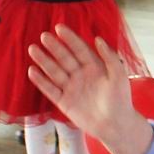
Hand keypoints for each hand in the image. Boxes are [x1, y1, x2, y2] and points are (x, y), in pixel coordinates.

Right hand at [26, 25, 150, 153]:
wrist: (116, 125)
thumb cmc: (121, 100)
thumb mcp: (119, 76)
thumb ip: (110, 57)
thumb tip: (98, 39)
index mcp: (94, 67)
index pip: (79, 49)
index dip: (70, 39)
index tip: (59, 28)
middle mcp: (81, 75)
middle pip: (64, 58)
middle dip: (54, 47)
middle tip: (43, 36)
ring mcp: (71, 88)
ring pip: (55, 71)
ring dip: (44, 61)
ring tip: (33, 49)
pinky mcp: (64, 102)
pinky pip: (50, 90)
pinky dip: (41, 81)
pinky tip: (32, 71)